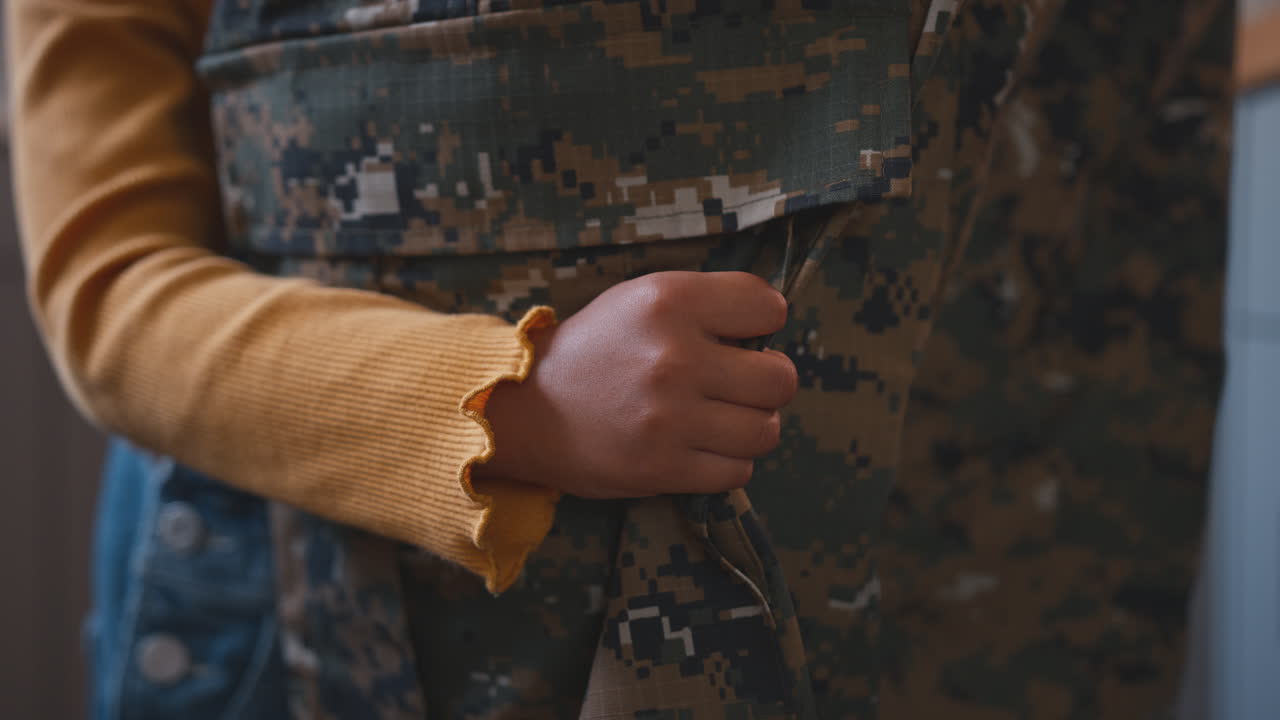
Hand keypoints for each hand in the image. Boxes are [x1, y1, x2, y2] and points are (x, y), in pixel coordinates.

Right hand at [474, 271, 797, 498]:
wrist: (526, 409)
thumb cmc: (597, 349)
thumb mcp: (642, 298)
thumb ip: (707, 303)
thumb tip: (773, 328)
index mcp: (670, 301)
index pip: (769, 307)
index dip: (761, 322)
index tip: (739, 335)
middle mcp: (674, 356)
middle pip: (781, 379)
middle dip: (766, 383)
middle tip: (736, 385)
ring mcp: (669, 417)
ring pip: (766, 430)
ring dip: (750, 427)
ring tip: (720, 419)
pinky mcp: (663, 467)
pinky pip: (738, 470)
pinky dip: (728, 462)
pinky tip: (700, 446)